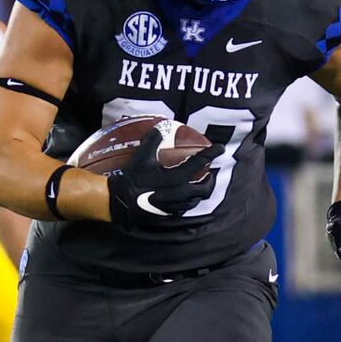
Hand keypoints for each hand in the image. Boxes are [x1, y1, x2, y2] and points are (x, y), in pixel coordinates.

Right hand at [106, 125, 221, 228]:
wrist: (120, 200)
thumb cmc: (132, 178)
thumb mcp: (142, 156)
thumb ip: (153, 140)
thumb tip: (160, 127)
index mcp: (177, 177)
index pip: (200, 163)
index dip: (212, 153)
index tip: (221, 148)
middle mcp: (180, 193)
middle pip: (205, 189)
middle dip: (211, 181)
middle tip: (210, 174)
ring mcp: (175, 206)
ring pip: (196, 201)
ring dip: (200, 193)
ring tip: (199, 186)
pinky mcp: (167, 214)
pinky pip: (184, 209)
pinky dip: (188, 202)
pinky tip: (184, 198)